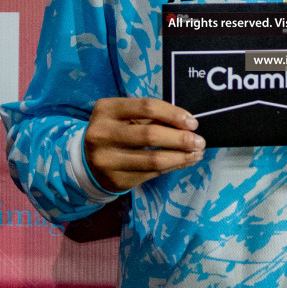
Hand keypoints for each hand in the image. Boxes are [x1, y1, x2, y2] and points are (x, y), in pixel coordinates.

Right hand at [83, 97, 205, 193]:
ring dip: (181, 156)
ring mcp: (107, 159)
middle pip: (150, 135)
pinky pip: (151, 174)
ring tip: (197, 154)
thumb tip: (187, 124)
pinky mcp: (116, 180)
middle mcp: (102, 133)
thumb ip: (150, 117)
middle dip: (180, 139)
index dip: (173, 114)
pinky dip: (172, 166)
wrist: (86, 162)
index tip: (192, 122)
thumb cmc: (114, 131)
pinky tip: (184, 161)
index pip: (146, 107)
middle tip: (200, 141)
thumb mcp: (124, 117)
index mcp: (106, 109)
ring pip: (153, 159)